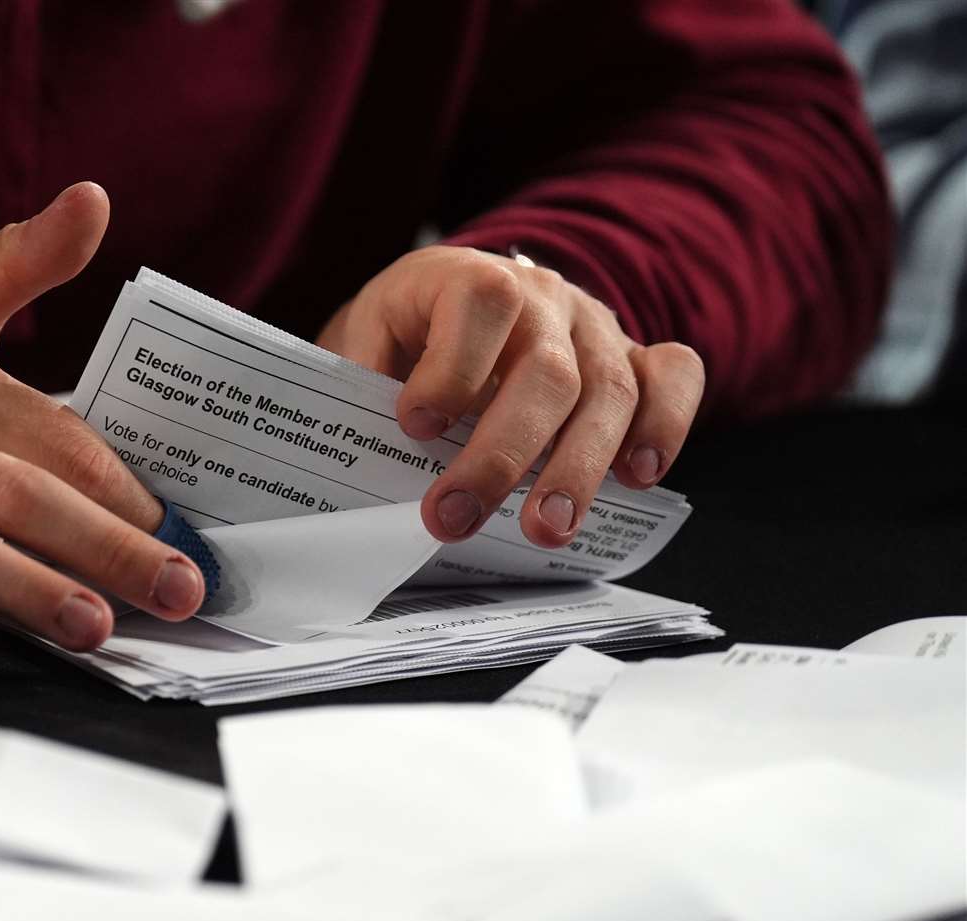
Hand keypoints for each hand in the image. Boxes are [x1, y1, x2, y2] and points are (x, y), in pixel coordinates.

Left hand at [317, 246, 703, 546]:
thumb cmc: (403, 337)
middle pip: (547, 372)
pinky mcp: (632, 360)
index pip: (482, 302)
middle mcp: (542, 297)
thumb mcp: (363, 342)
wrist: (449, 305)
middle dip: (500, 455)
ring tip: (542, 530)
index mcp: (465, 276)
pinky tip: (636, 477)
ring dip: (577, 469)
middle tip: (455, 517)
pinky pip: (674, 379)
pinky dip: (665, 426)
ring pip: (610, 392)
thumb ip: (360, 384)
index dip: (453, 368)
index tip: (416, 426)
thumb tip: (362, 448)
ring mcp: (594, 327)